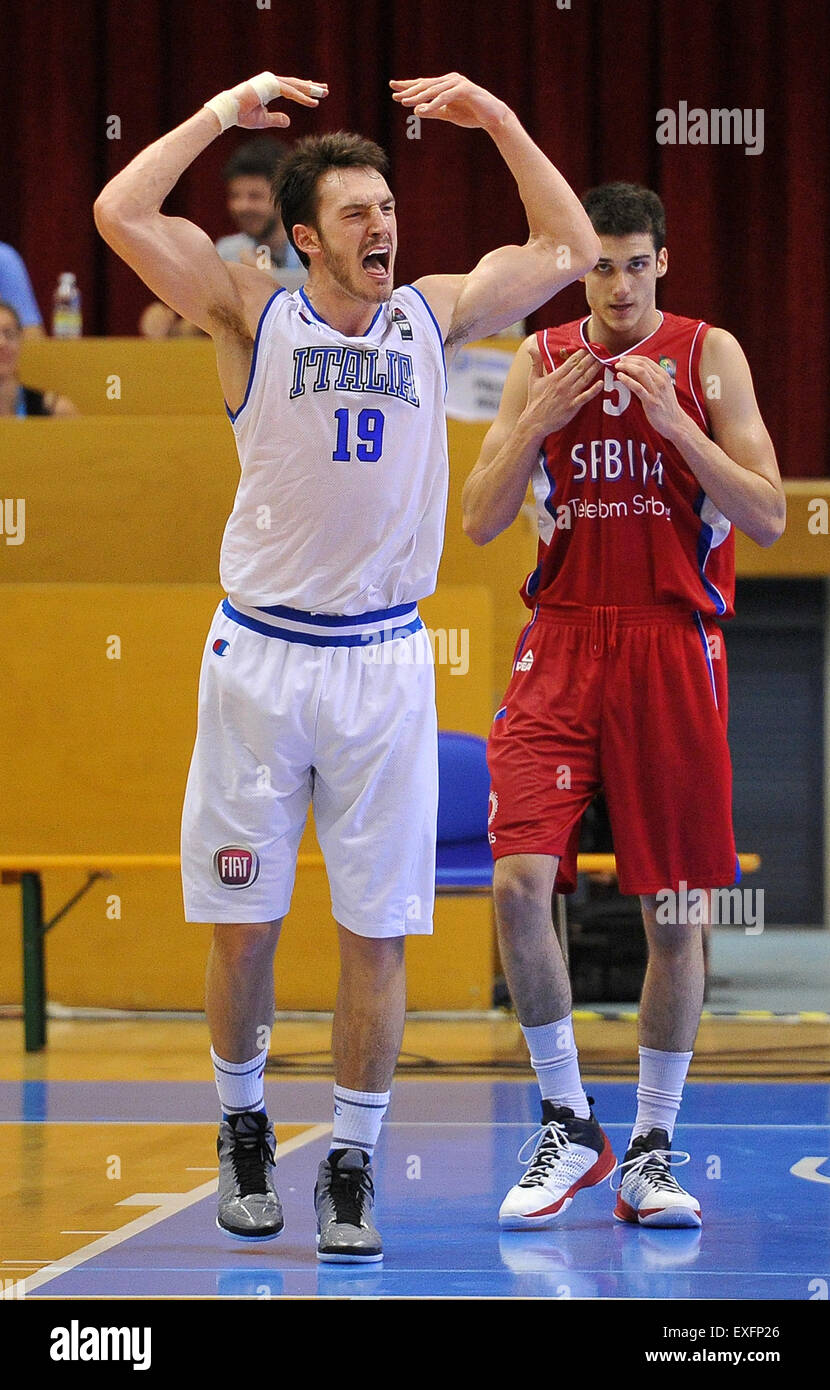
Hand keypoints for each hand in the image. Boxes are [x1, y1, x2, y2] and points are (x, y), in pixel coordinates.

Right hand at [207, 73, 327, 131]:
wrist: (229, 111)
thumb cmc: (242, 115)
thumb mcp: (264, 119)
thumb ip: (277, 119)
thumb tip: (289, 121)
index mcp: (269, 87)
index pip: (290, 87)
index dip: (303, 89)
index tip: (315, 90)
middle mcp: (271, 81)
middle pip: (295, 84)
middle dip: (311, 87)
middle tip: (325, 89)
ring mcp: (271, 82)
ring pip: (295, 86)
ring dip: (310, 90)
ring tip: (324, 93)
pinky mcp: (271, 86)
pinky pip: (290, 92)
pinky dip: (302, 97)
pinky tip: (313, 102)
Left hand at [390, 73, 507, 131]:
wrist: (493, 117)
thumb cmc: (472, 114)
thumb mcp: (448, 114)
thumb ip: (433, 112)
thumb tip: (416, 111)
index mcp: (445, 85)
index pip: (424, 84)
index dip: (408, 86)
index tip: (393, 87)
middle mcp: (450, 80)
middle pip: (426, 84)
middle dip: (409, 89)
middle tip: (394, 93)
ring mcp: (458, 83)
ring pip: (434, 90)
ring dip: (419, 96)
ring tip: (405, 102)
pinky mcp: (465, 90)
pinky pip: (446, 97)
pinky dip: (434, 103)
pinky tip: (423, 108)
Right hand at [524, 348, 602, 435]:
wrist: (534, 422)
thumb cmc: (534, 401)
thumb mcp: (533, 379)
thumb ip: (535, 363)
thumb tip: (531, 348)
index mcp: (555, 376)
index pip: (571, 361)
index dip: (582, 352)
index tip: (589, 346)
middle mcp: (563, 384)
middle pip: (580, 367)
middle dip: (591, 358)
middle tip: (600, 349)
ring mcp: (569, 395)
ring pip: (585, 379)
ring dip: (594, 369)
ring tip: (603, 360)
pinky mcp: (573, 406)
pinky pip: (585, 397)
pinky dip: (594, 390)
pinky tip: (601, 383)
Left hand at [614, 355, 686, 439]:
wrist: (675, 423)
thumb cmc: (667, 406)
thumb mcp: (662, 389)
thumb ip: (651, 380)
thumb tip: (634, 372)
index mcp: (664, 375)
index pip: (647, 361)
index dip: (633, 357)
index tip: (624, 358)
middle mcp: (661, 380)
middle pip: (643, 364)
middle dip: (628, 360)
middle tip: (618, 361)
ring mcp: (656, 390)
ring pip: (640, 372)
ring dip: (627, 367)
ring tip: (617, 367)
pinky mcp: (651, 401)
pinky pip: (637, 387)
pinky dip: (627, 380)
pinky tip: (620, 377)